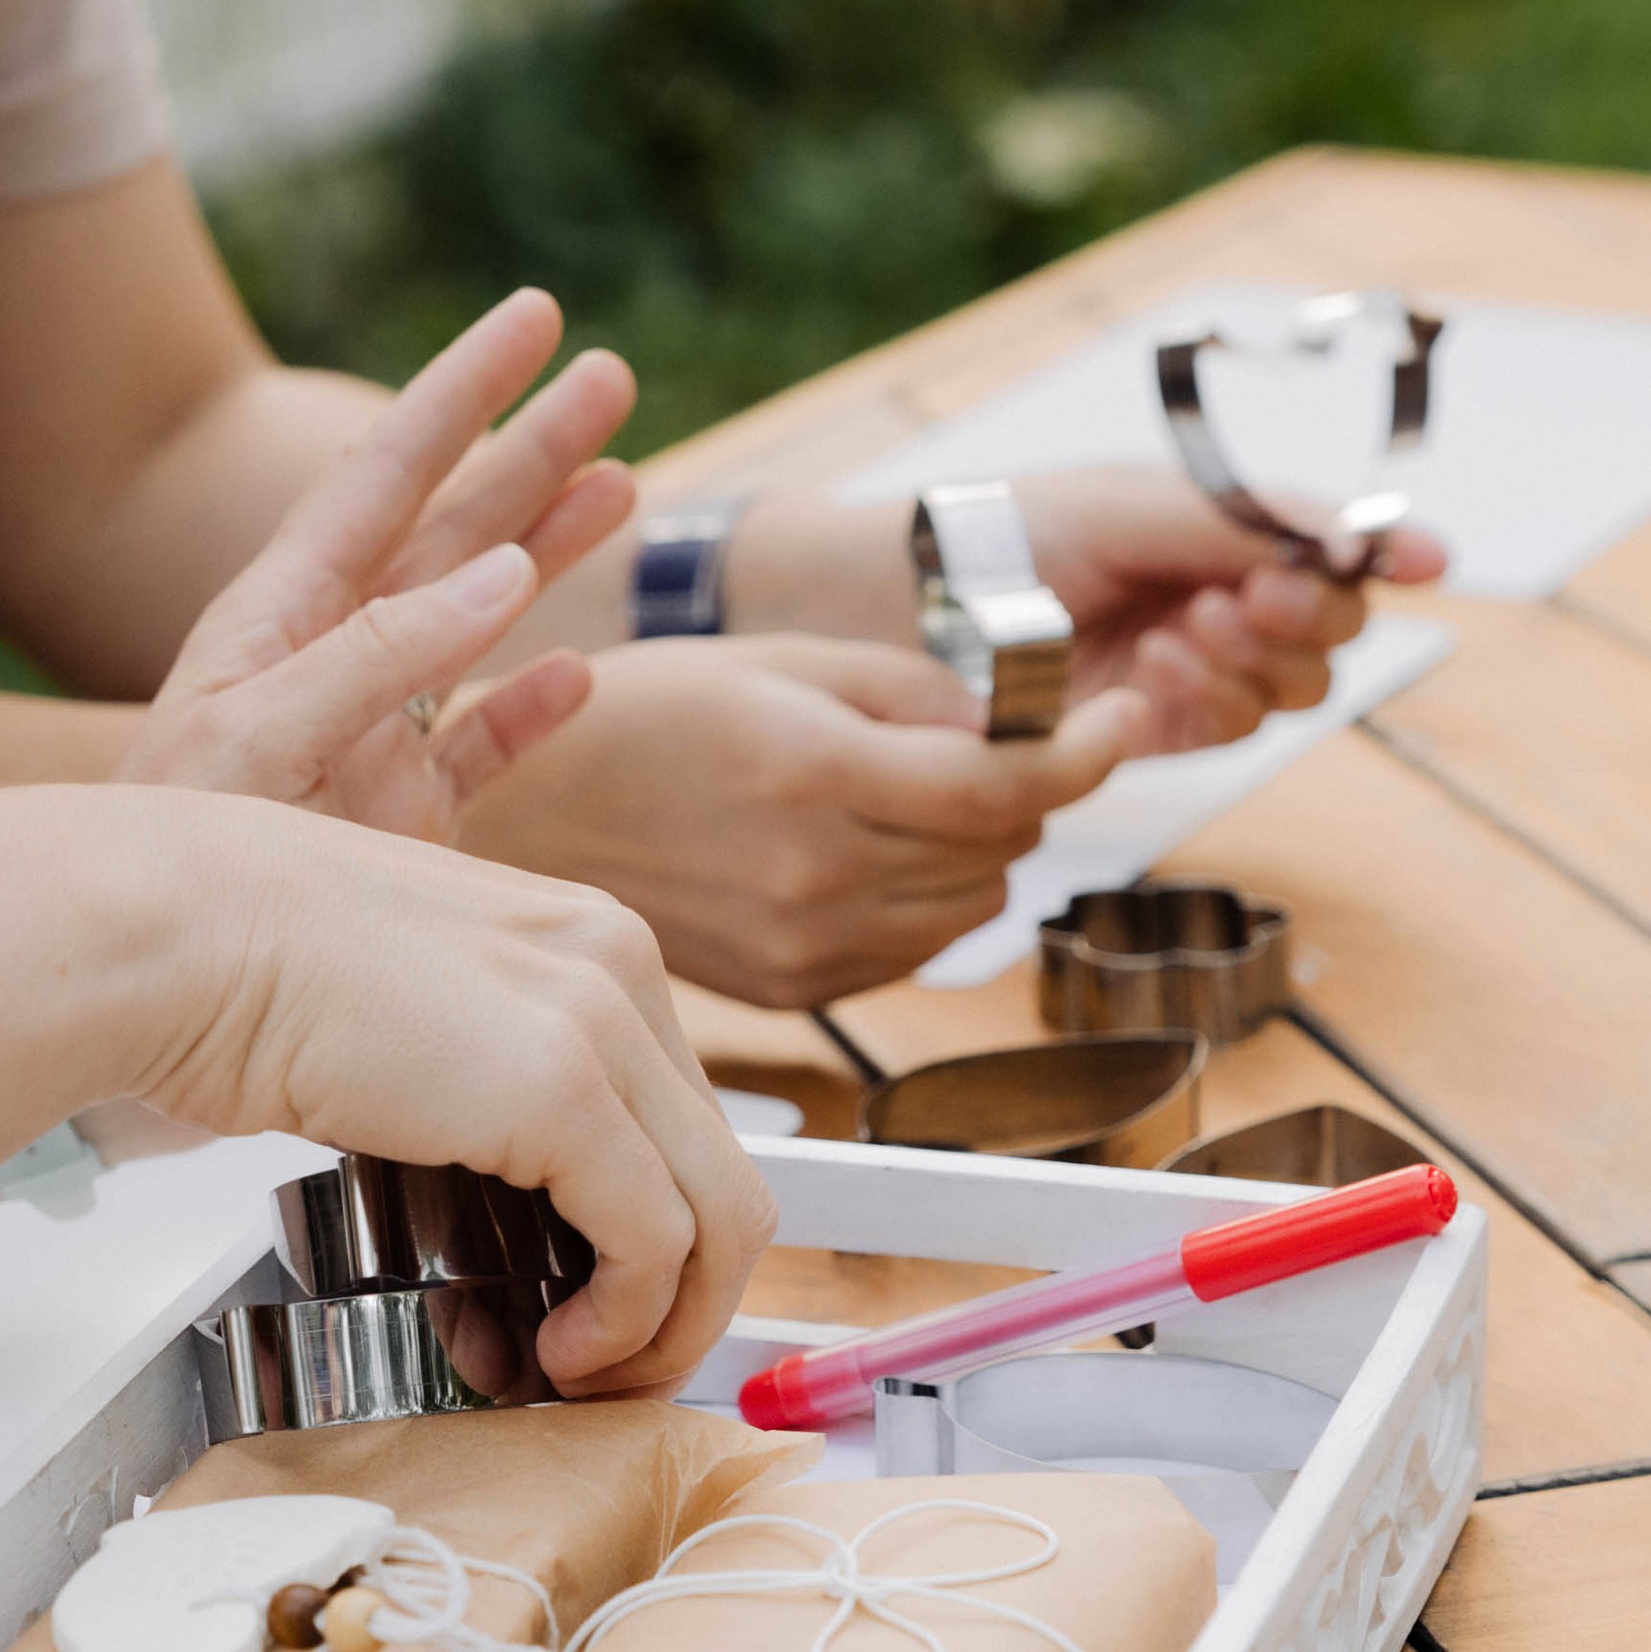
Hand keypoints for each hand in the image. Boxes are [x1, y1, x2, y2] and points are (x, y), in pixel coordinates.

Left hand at [116, 289, 638, 833]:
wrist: (126, 982)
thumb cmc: (161, 856)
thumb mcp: (254, 744)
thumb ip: (377, 661)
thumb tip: (508, 573)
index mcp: (282, 617)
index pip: (386, 473)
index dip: (464, 392)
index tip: (534, 315)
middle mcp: (331, 661)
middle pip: (451, 527)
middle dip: (529, 450)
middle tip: (611, 375)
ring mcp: (368, 741)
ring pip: (479, 621)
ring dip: (549, 550)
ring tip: (625, 483)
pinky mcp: (394, 824)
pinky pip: (475, 750)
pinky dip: (529, 712)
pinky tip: (583, 675)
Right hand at [151, 797, 775, 1393]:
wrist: (170, 932)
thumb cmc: (238, 972)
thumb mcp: (412, 1020)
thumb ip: (484, 1088)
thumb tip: (513, 1211)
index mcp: (587, 942)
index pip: (682, 1119)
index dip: (659, 1237)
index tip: (603, 1309)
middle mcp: (617, 965)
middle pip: (722, 1172)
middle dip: (681, 1299)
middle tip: (606, 1367)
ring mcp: (601, 1021)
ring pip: (722, 1218)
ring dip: (664, 1327)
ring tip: (578, 1374)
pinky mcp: (564, 1087)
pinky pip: (656, 1242)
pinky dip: (626, 1321)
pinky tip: (557, 1350)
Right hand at [452, 636, 1157, 1006]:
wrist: (524, 823)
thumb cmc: (636, 721)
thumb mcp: (778, 661)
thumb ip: (909, 692)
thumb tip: (1008, 724)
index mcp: (813, 774)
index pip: (1002, 789)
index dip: (1087, 752)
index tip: (1126, 721)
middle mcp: (816, 874)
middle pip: (1000, 849)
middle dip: (1016, 790)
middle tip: (971, 743)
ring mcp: (806, 945)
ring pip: (972, 909)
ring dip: (973, 852)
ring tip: (899, 799)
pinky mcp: (795, 991)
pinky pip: (914, 950)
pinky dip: (921, 900)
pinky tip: (857, 854)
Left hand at [1008, 465, 1448, 748]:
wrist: (913, 602)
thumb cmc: (1017, 529)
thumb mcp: (1144, 504)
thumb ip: (1265, 522)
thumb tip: (1398, 540)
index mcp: (1228, 529)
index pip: (1342, 548)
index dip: (1385, 555)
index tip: (1424, 561)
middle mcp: (1227, 598)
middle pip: (1336, 625)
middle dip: (1310, 611)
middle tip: (1250, 594)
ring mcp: (1199, 671)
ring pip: (1298, 686)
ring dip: (1255, 657)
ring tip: (1182, 628)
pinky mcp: (1162, 733)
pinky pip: (1236, 728)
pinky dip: (1211, 697)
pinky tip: (1155, 665)